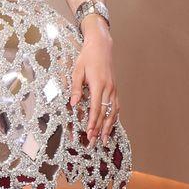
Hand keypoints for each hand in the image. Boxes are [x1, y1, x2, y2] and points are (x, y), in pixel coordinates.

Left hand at [69, 23, 118, 145]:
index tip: (89, 133)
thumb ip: (76, 88)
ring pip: (113, 112)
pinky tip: (111, 126)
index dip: (93, 122)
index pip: (96, 107)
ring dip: (108, 127)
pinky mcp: (115, 89)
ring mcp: (113, 89)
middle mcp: (108, 88)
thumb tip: (72, 104)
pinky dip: (114, 118)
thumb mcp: (77, 70)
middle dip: (99, 129)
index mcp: (98, 84)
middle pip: (104, 113)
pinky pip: (116, 106)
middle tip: (93, 142)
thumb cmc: (87, 57)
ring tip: (105, 140)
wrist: (101, 46)